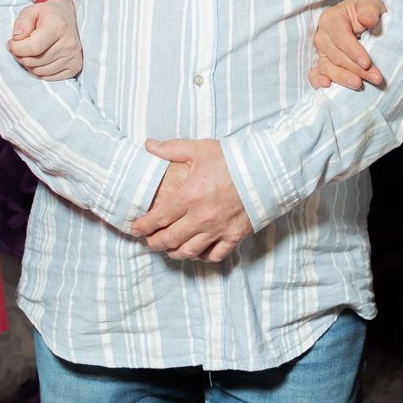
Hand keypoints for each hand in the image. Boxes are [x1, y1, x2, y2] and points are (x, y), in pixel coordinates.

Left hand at [9, 0, 81, 80]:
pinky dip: (40, 71)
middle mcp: (69, 44)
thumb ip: (21, 23)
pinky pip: (48, 78)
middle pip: (34, 62)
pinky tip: (40, 59)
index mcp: (58, 27)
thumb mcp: (31, 11)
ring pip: (39, 72)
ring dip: (30, 65)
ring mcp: (73, 57)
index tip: (13, 42)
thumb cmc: (47, 15)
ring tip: (31, 52)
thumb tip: (16, 39)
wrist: (68, 17)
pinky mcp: (75, 67)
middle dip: (21, 56)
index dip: (16, 48)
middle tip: (21, 47)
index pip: (32, 48)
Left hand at [128, 138, 253, 262]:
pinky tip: (196, 252)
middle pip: (170, 239)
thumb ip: (171, 148)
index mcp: (190, 196)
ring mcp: (218, 230)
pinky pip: (214, 256)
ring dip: (174, 252)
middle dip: (154, 242)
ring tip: (168, 248)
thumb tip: (148, 144)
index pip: (158, 217)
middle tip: (148, 241)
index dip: (143, 226)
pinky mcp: (234, 236)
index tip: (134, 228)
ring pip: (189, 251)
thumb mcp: (199, 149)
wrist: (267, 170)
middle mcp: (201, 217)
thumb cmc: (232, 159)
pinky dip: (202, 257)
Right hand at [308, 0, 385, 90]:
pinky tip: (327, 86)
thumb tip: (367, 20)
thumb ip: (369, 9)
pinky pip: (315, 74)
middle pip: (337, 55)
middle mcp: (322, 36)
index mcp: (332, 18)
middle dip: (356, 68)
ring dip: (342, 78)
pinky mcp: (320, 64)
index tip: (367, 62)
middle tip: (375, 78)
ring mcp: (320, 52)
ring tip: (358, 85)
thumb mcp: (371, 5)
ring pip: (327, 67)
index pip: (340, 36)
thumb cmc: (366, 13)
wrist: (360, 21)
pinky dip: (318, 81)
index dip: (353, 50)